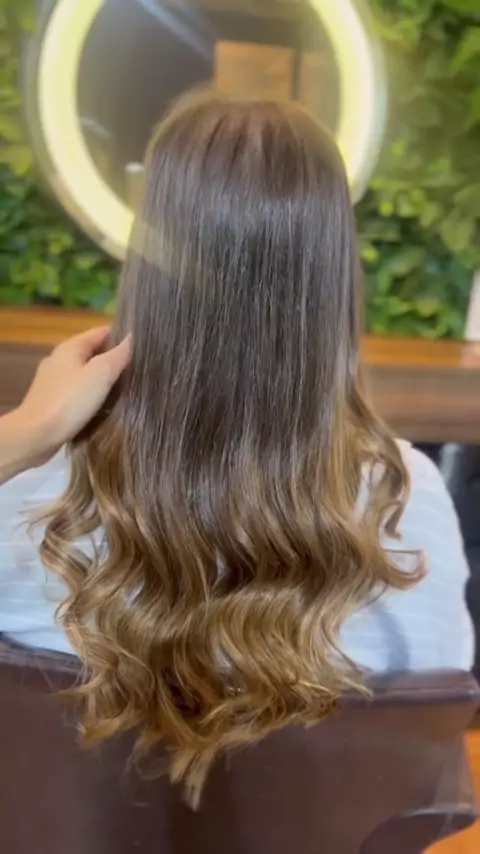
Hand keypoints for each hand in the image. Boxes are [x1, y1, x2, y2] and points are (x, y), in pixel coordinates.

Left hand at [0, 327, 130, 482]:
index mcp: (70, 347)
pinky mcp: (52, 400)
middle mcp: (59, 358)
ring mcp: (53, 380)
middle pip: (93, 352)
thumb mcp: (100, 374)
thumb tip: (132, 337)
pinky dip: (91, 393)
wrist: (36, 435)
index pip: (101, 332)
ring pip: (85, 372)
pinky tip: (103, 404)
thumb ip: (118, 355)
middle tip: (139, 370)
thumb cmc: (70, 401)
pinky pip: (77, 390)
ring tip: (126, 388)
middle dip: (114, 359)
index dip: (122, 336)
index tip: (143, 348)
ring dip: (103, 378)